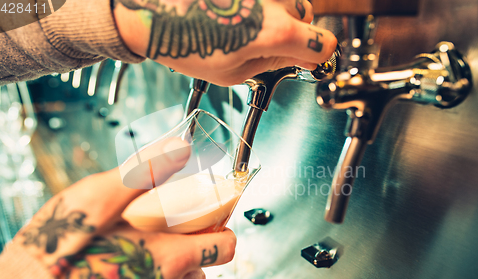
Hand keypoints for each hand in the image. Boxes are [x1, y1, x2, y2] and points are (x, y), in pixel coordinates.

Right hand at [12, 138, 236, 278]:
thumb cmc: (64, 251)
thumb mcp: (104, 198)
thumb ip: (146, 173)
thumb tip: (178, 148)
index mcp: (173, 256)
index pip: (224, 247)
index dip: (222, 230)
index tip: (212, 218)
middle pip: (205, 269)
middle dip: (197, 249)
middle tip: (176, 231)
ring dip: (174, 268)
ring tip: (148, 248)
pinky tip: (126, 265)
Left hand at [113, 0, 336, 85]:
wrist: (153, 11)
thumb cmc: (184, 41)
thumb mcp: (232, 72)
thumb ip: (272, 64)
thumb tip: (295, 57)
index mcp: (274, 32)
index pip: (324, 44)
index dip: (316, 58)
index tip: (307, 61)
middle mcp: (274, 1)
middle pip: (307, 17)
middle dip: (293, 33)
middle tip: (263, 45)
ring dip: (277, 14)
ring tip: (242, 27)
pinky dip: (259, 4)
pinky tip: (235, 13)